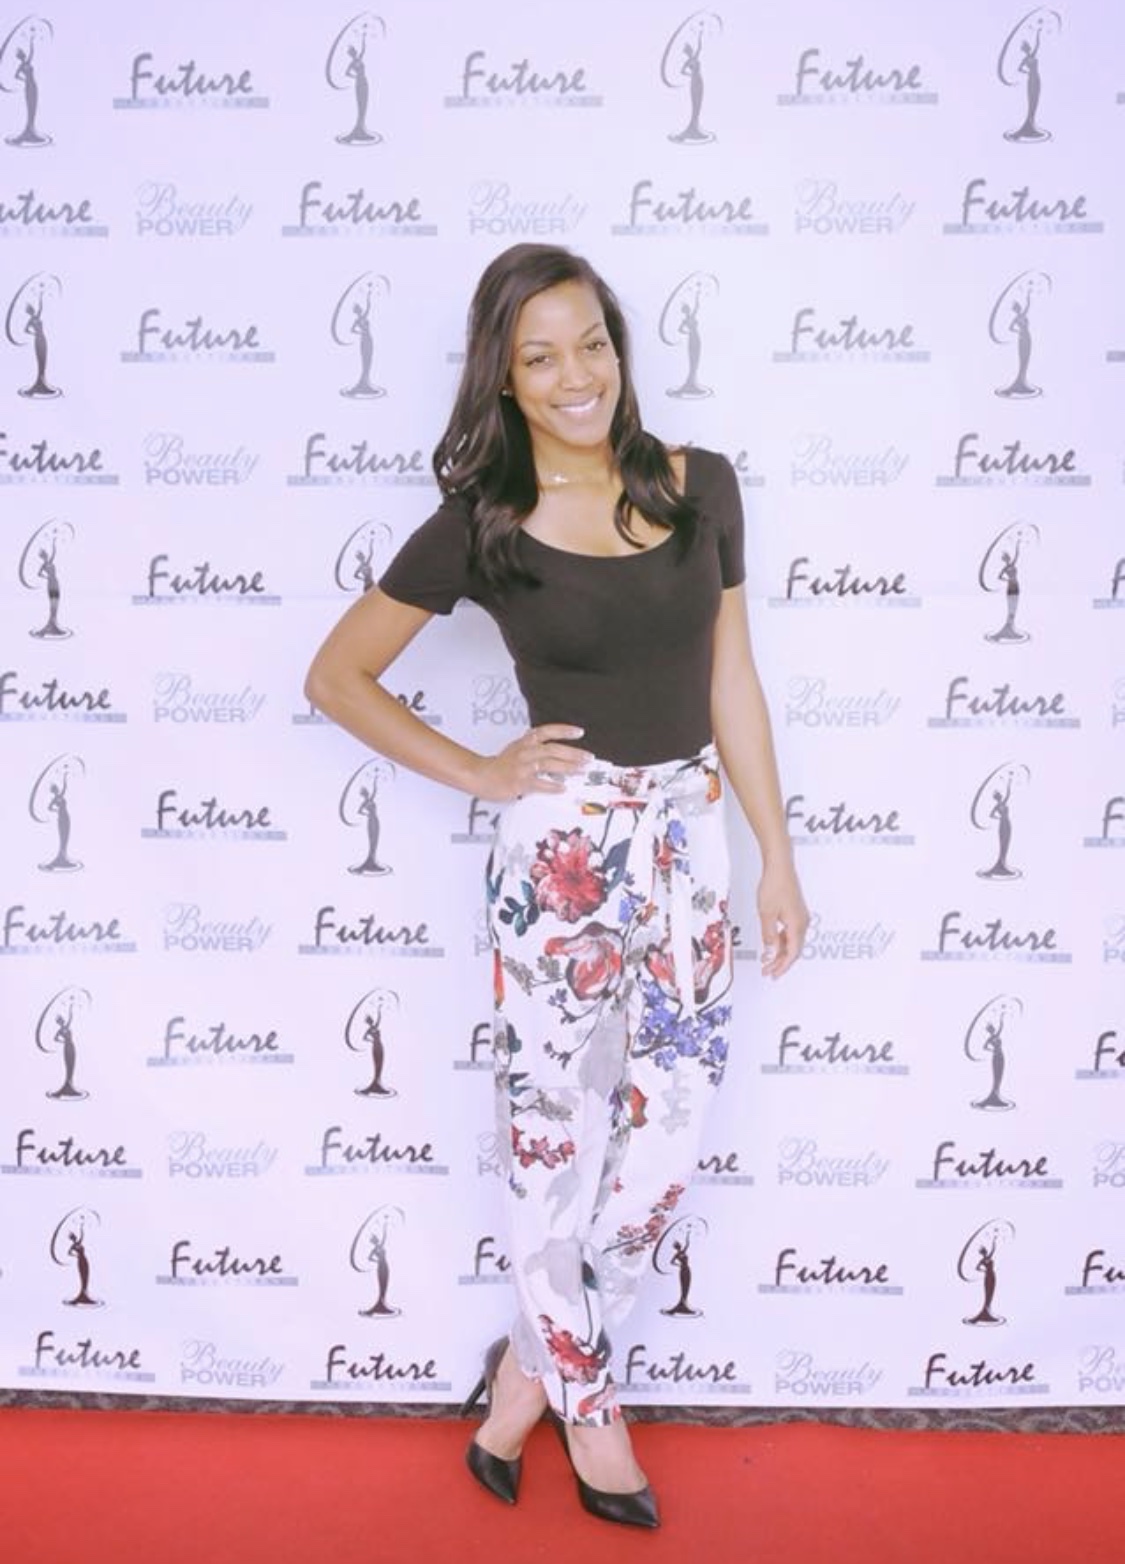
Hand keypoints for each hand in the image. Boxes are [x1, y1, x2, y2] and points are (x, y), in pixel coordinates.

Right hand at [472, 725, 591, 802]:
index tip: (579, 732)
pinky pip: (540, 784)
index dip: (564, 730)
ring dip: (568, 767)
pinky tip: (563, 787)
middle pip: (553, 749)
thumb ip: (533, 744)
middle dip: (573, 753)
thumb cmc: (500, 764)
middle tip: (588, 757)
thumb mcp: (516, 747)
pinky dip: (553, 786)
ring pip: (549, 764)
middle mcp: (525, 752)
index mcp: (525, 742)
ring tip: (581, 770)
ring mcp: (523, 767)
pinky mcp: (520, 782)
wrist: (481, 775)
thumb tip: (555, 749)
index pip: (547, 731)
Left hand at [758, 859, 807, 978]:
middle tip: (767, 971)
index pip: (792, 954)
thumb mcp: (766, 914)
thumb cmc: (775, 885)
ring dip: (780, 952)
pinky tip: (771, 944)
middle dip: (780, 962)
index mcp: (797, 925)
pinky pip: (790, 932)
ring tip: (766, 960)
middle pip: (793, 950)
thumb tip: (770, 952)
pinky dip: (781, 941)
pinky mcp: (795, 912)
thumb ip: (768, 936)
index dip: (782, 967)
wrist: (779, 867)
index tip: (773, 974)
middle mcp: (802, 923)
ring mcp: (800, 917)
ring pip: (791, 942)